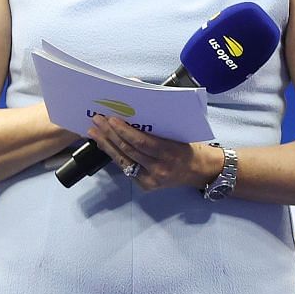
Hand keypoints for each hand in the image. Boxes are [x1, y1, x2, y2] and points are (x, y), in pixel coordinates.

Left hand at [84, 116, 219, 191]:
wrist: (201, 171)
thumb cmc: (189, 146)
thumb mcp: (178, 134)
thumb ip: (158, 126)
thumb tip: (134, 107)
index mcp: (171, 153)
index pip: (142, 142)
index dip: (124, 131)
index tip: (111, 119)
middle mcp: (160, 169)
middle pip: (129, 150)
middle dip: (110, 134)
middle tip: (97, 120)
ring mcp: (152, 180)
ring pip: (123, 161)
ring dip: (106, 144)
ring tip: (93, 131)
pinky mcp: (146, 185)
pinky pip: (126, 168)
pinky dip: (114, 155)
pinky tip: (104, 144)